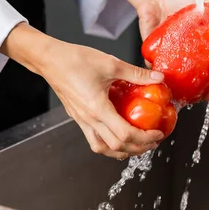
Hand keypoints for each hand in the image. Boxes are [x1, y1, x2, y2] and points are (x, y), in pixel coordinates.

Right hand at [0, 24, 163, 158]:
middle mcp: (88, 119)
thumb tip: (158, 78)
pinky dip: (108, 143)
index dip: (144, 138)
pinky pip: (93, 139)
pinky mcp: (77, 117)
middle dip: (137, 148)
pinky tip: (116, 134)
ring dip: (121, 150)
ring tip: (136, 144)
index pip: (124, 135)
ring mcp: (81, 120)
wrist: (50, 59)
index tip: (157, 134)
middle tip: (152, 142)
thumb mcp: (111, 64)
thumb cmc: (75, 60)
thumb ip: (136, 73)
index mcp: (98, 109)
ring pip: (102, 148)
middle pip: (115, 147)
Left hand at [112, 0, 208, 98]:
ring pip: (184, 81)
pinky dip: (163, 80)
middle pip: (205, 77)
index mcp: (207, 44)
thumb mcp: (204, 0)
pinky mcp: (157, 57)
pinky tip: (168, 85)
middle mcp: (193, 54)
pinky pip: (160, 73)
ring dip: (190, 92)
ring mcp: (176, 58)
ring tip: (194, 96)